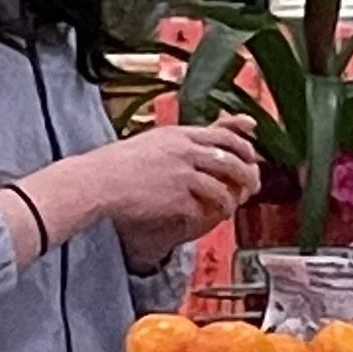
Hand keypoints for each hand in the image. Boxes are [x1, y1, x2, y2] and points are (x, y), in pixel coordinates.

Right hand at [55, 114, 261, 270]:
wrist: (99, 181)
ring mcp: (184, 174)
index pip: (224, 135)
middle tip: (253, 184)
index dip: (243, 143)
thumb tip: (194, 144)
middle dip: (248, 173)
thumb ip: (179, 141)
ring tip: (231, 206)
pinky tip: (208, 217)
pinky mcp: (178, 197)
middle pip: (232, 160)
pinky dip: (209, 213)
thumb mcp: (152, 141)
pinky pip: (204, 207)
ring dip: (232, 199)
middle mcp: (186, 151)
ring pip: (223, 187)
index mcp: (180, 135)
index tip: (253, 149)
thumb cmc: (119, 163)